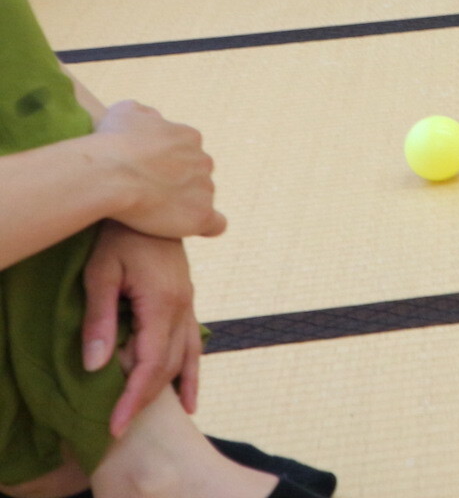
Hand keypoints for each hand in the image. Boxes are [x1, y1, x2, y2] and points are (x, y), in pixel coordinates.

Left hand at [82, 222, 203, 435]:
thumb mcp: (99, 273)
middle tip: (120, 428)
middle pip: (169, 365)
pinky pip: (194, 340)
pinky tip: (190, 391)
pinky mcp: (187, 298)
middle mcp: (183, 306)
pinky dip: (192, 369)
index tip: (116, 424)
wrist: (149, 199)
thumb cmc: (118, 235)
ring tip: (169, 417)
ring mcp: (189, 301)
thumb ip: (99, 319)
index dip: (133, 397)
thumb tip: (95, 366)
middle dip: (146, 399)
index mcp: (163, 301)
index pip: (150, 363)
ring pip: (186, 355)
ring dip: (176, 388)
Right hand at [93, 101, 226, 240]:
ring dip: (183, 205)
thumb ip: (143, 114)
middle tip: (147, 196)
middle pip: (195, 175)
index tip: (146, 174)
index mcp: (189, 137)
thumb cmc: (111, 142)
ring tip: (154, 215)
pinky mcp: (201, 215)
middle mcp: (203, 160)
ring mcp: (205, 188)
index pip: (185, 151)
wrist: (109, 173)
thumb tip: (151, 118)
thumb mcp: (125, 112)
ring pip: (201, 198)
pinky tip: (190, 228)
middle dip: (176, 184)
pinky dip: (206, 226)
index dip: (166, 165)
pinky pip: (215, 223)